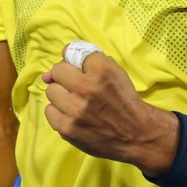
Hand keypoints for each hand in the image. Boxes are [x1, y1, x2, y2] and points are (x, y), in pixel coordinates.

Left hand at [42, 45, 176, 173]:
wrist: (137, 134)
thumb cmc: (124, 100)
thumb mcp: (115, 72)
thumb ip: (89, 60)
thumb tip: (55, 64)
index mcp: (102, 70)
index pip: (71, 52)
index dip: (74, 61)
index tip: (78, 69)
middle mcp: (87, 87)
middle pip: (57, 71)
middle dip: (66, 77)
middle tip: (77, 88)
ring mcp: (75, 110)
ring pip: (51, 91)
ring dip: (61, 95)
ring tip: (75, 103)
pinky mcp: (68, 128)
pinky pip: (49, 111)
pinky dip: (58, 112)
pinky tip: (71, 115)